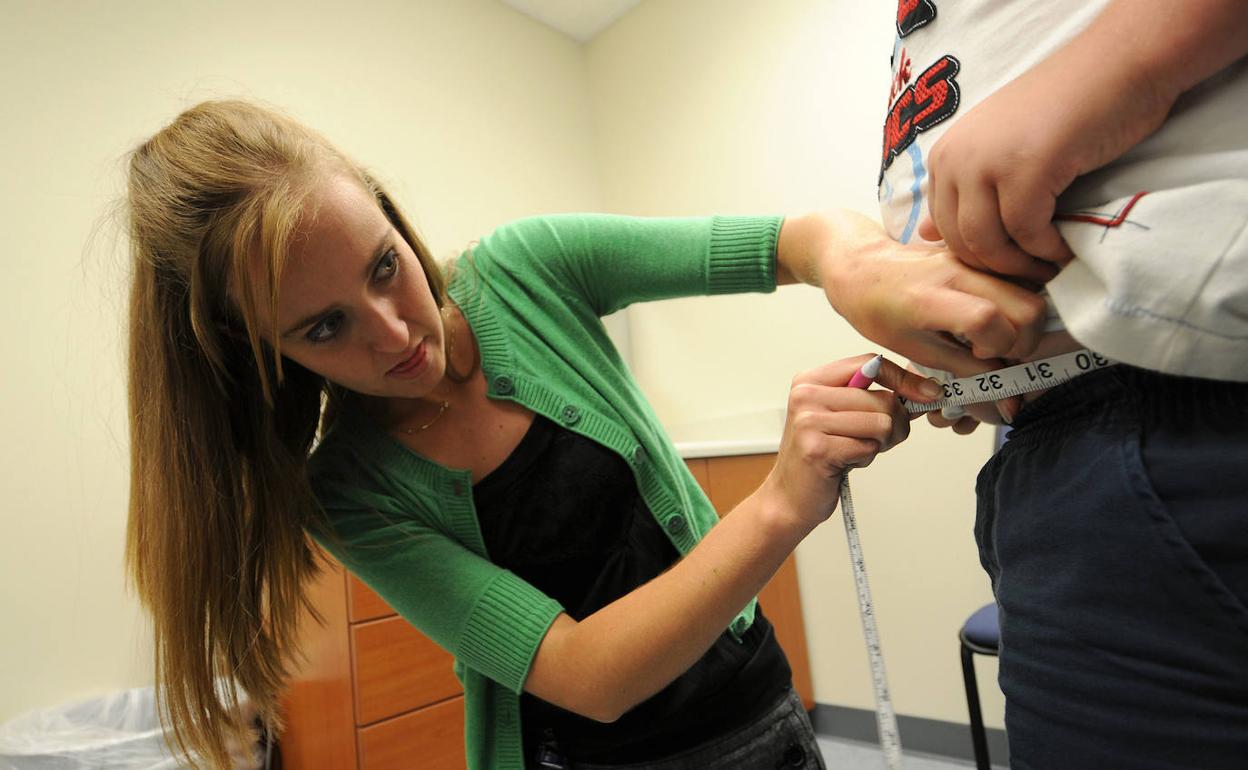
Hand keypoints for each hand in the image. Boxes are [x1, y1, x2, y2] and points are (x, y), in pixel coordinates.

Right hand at [760, 355, 940, 527]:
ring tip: (855, 450)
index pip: (869, 363)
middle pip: (882, 398)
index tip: (928, 391)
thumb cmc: (821, 455)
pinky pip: (869, 447)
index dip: (903, 377)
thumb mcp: (844, 416)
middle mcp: (806, 395)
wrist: (790, 495)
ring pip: (881, 423)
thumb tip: (924, 389)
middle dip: (895, 424)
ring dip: (879, 443)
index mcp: (811, 380)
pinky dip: (865, 458)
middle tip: (876, 439)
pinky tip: (846, 462)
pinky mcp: (817, 449)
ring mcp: (809, 421)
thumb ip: (875, 398)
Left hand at [822, 215, 1046, 372]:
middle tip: (998, 353)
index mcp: (932, 296)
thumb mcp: (913, 349)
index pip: (988, 319)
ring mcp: (974, 258)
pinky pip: (1020, 280)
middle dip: (1026, 342)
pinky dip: (1019, 304)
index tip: (979, 357)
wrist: (862, 265)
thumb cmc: (878, 310)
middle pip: (1029, 307)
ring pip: (1034, 292)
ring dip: (1025, 323)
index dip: (996, 347)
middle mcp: (959, 270)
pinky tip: (993, 316)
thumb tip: (1004, 400)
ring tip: (994, 335)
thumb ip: (962, 370)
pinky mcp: (981, 254)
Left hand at [917, 25, 1175, 279]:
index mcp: (944, 155)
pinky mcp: (1025, 169)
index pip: (942, 228)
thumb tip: (923, 233)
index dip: (975, 256)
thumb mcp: (998, 150)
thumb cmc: (1063, 110)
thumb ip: (962, 191)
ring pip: (988, 243)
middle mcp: (955, 157)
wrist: (1117, 66)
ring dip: (1020, 265)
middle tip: (1031, 276)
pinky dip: (1046, 249)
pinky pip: (1025, 232)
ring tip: (1047, 268)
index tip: (1010, 265)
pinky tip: (1064, 248)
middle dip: (997, 268)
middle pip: (960, 241)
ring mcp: (987, 162)